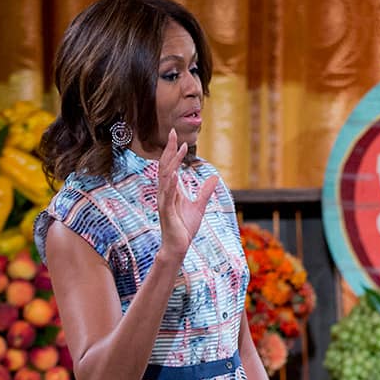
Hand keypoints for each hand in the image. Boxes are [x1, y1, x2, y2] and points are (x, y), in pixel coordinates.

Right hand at [156, 128, 217, 257]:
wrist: (178, 245)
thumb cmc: (185, 227)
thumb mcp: (199, 206)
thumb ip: (205, 191)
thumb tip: (214, 178)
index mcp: (172, 190)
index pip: (172, 166)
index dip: (176, 152)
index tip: (181, 138)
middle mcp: (165, 193)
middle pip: (166, 167)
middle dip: (170, 150)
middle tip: (173, 133)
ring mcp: (164, 201)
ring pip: (165, 178)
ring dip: (170, 163)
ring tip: (176, 148)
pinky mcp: (166, 212)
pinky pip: (167, 196)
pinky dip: (170, 185)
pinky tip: (174, 174)